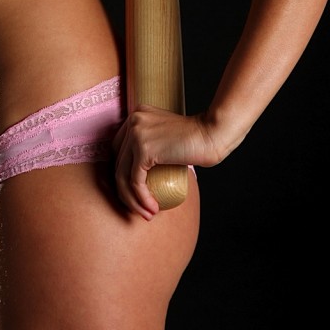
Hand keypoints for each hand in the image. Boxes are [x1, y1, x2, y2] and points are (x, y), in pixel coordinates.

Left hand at [112, 104, 219, 219]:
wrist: (211, 134)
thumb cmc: (196, 138)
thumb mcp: (166, 134)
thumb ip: (152, 141)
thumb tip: (140, 169)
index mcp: (136, 115)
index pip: (119, 151)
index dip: (124, 176)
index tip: (136, 194)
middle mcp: (132, 121)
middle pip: (117, 163)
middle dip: (125, 191)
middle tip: (140, 208)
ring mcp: (136, 134)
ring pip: (122, 175)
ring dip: (132, 200)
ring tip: (146, 214)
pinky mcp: (143, 148)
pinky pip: (135, 180)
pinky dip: (141, 198)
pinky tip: (152, 209)